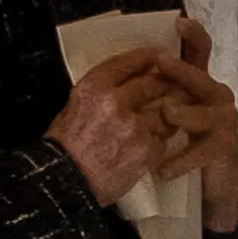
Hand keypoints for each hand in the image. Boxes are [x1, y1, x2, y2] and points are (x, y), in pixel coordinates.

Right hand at [49, 45, 203, 206]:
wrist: (67, 181)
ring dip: (164, 117)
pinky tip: (145, 147)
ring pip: (164, 112)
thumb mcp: (75, 106)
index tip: (158, 57)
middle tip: (171, 87)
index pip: (129, 63)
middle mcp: (116, 102)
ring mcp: (135, 126)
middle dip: (164, 85)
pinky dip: (158, 142)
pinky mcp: (147, 148)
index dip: (148, 58)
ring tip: (157, 123)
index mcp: (94, 87)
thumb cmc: (66, 145)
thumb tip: (129, 81)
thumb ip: (103, 91)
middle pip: (153, 84)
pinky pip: (163, 139)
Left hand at [166, 14, 237, 235]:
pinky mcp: (224, 147)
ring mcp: (222, 120)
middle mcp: (215, 95)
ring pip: (198, 113)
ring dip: (180, 114)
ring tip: (166, 116)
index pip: (198, 52)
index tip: (179, 22)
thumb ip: (153, 89)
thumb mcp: (166, 110)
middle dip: (181, 70)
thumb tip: (123, 66)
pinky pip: (198, 151)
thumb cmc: (182, 141)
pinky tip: (162, 169)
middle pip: (199, 77)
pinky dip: (179, 160)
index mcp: (199, 82)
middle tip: (162, 63)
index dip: (192, 35)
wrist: (209, 182)